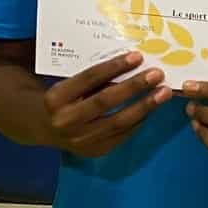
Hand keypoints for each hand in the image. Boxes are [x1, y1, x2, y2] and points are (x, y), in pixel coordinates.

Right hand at [39, 52, 169, 157]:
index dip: (114, 67)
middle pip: (105, 101)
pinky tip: (150, 109)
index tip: (137, 57)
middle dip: (134, 87)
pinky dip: (138, 121)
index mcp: (55, 98)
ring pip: (118, 122)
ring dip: (144, 106)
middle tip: (157, 74)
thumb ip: (92, 79)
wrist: (44, 128)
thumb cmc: (61, 98)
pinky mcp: (94, 151)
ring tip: (163, 93)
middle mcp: (66, 121)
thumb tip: (129, 64)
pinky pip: (121, 135)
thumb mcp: (67, 84)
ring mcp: (80, 140)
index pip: (88, 79)